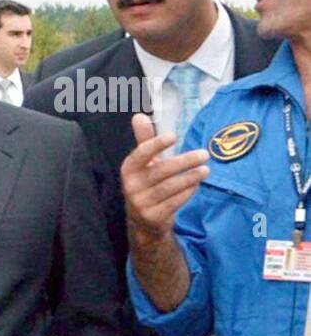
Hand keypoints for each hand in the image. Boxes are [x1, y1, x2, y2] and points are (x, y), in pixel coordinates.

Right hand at [121, 114, 209, 236]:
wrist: (143, 220)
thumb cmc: (147, 183)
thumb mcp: (144, 163)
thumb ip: (144, 140)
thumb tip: (139, 115)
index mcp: (129, 169)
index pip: (141, 154)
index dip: (156, 144)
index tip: (173, 136)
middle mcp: (131, 186)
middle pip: (161, 171)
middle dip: (184, 162)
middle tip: (205, 154)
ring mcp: (141, 203)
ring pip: (170, 187)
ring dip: (190, 177)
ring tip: (206, 170)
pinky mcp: (153, 216)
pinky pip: (174, 202)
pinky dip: (187, 192)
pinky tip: (196, 185)